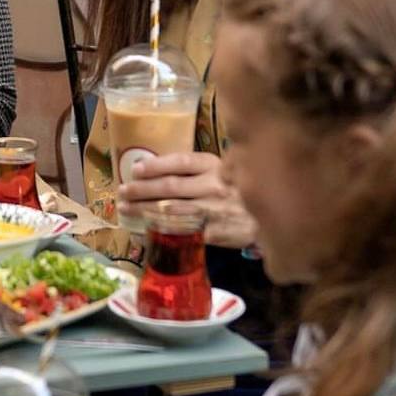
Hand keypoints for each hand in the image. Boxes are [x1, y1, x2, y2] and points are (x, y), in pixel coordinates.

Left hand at [118, 152, 256, 249]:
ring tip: (125, 208)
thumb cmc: (240, 189)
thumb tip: (159, 168)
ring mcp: (213, 210)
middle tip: (122, 191)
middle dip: (141, 189)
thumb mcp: (225, 169)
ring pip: (171, 210)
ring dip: (143, 209)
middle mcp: (212, 186)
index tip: (135, 169)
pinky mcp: (213, 233)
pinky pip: (182, 231)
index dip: (155, 165)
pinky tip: (146, 228)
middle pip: (169, 187)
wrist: (273, 216)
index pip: (180, 163)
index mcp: (215, 166)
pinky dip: (161, 229)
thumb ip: (198, 169)